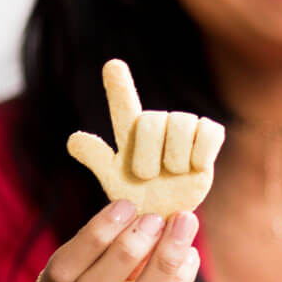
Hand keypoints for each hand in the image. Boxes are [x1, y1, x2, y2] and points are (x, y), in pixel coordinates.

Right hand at [31, 200, 202, 281]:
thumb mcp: (105, 270)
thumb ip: (115, 244)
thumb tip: (147, 206)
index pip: (60, 272)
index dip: (93, 236)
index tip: (126, 205)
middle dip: (124, 251)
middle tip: (155, 218)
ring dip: (162, 263)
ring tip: (183, 224)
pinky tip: (190, 255)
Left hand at [67, 59, 224, 216]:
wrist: (170, 216)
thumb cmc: (139, 198)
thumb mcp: (115, 182)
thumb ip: (97, 158)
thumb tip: (73, 138)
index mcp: (132, 133)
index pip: (123, 105)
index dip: (118, 85)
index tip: (112, 65)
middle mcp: (158, 125)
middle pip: (151, 121)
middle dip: (148, 155)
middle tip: (148, 177)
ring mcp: (185, 130)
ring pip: (182, 123)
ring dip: (175, 158)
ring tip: (174, 174)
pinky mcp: (209, 136)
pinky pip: (209, 131)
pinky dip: (202, 153)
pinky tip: (196, 166)